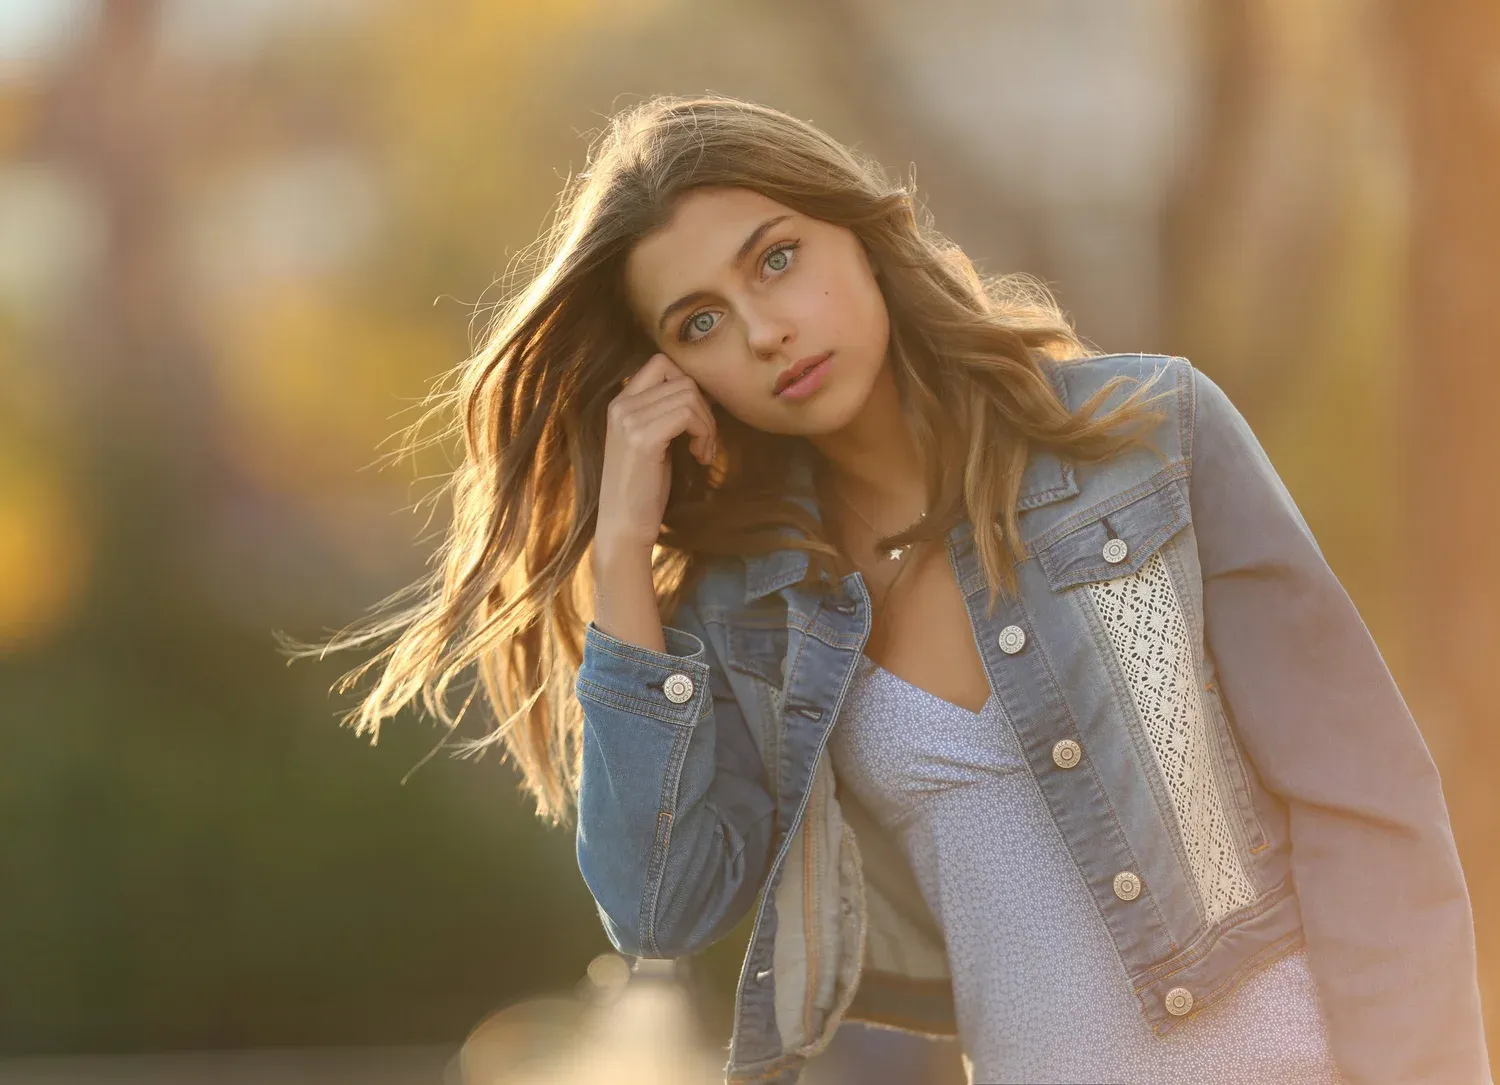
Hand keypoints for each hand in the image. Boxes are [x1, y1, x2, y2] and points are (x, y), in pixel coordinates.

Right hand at [595, 352, 717, 554]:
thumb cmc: (642, 488)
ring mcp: (629, 420)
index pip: (661, 363)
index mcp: (620, 402)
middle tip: (706, 442)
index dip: (688, 385)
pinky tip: (700, 457)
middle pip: (682, 379)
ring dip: (707, 425)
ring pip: (689, 396)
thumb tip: (702, 392)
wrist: (623, 526)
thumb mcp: (651, 440)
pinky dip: (704, 434)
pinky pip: (688, 415)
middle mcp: (621, 405)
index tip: (696, 417)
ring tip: (703, 452)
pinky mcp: (643, 439)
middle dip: (704, 409)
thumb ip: (664, 412)